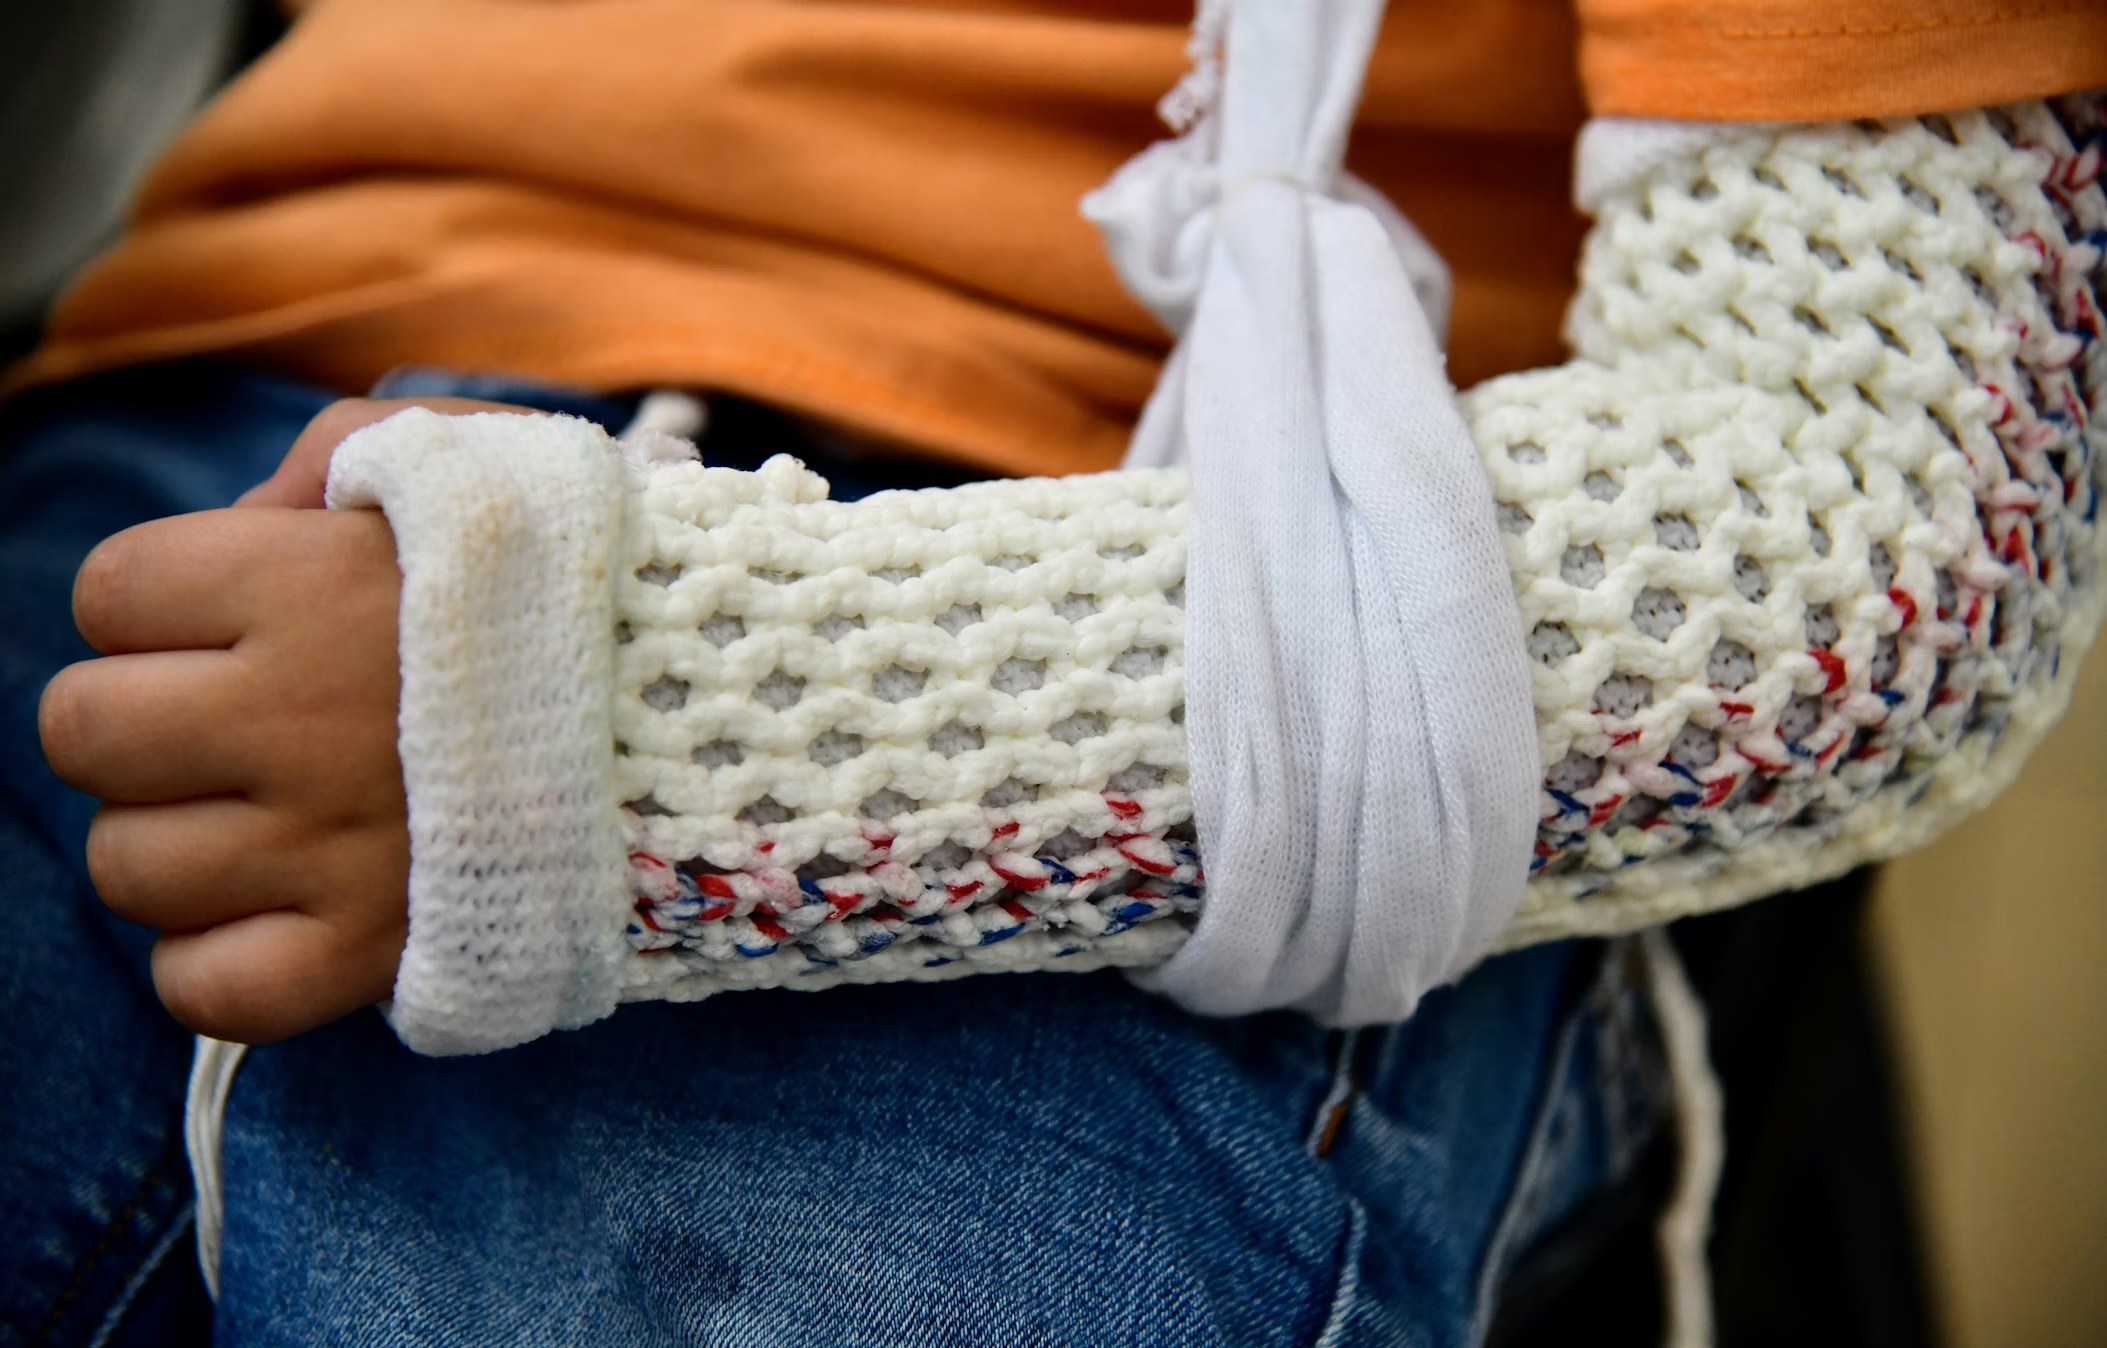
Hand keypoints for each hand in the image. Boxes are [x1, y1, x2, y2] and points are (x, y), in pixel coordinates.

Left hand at [39, 397, 528, 1042]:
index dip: (169, 600)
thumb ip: (332, 458)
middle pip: (84, 731)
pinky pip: (200, 986)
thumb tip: (239, 524)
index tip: (253, 612)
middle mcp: (295, 716)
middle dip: (149, 719)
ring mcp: (326, 846)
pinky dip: (217, 957)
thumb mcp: (472, 461)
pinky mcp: (367, 953)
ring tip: (280, 813)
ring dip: (186, 838)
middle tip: (245, 720)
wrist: (722, 717)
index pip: (111, 592)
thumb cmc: (584, 581)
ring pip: (128, 863)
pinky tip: (281, 906)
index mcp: (304, 583)